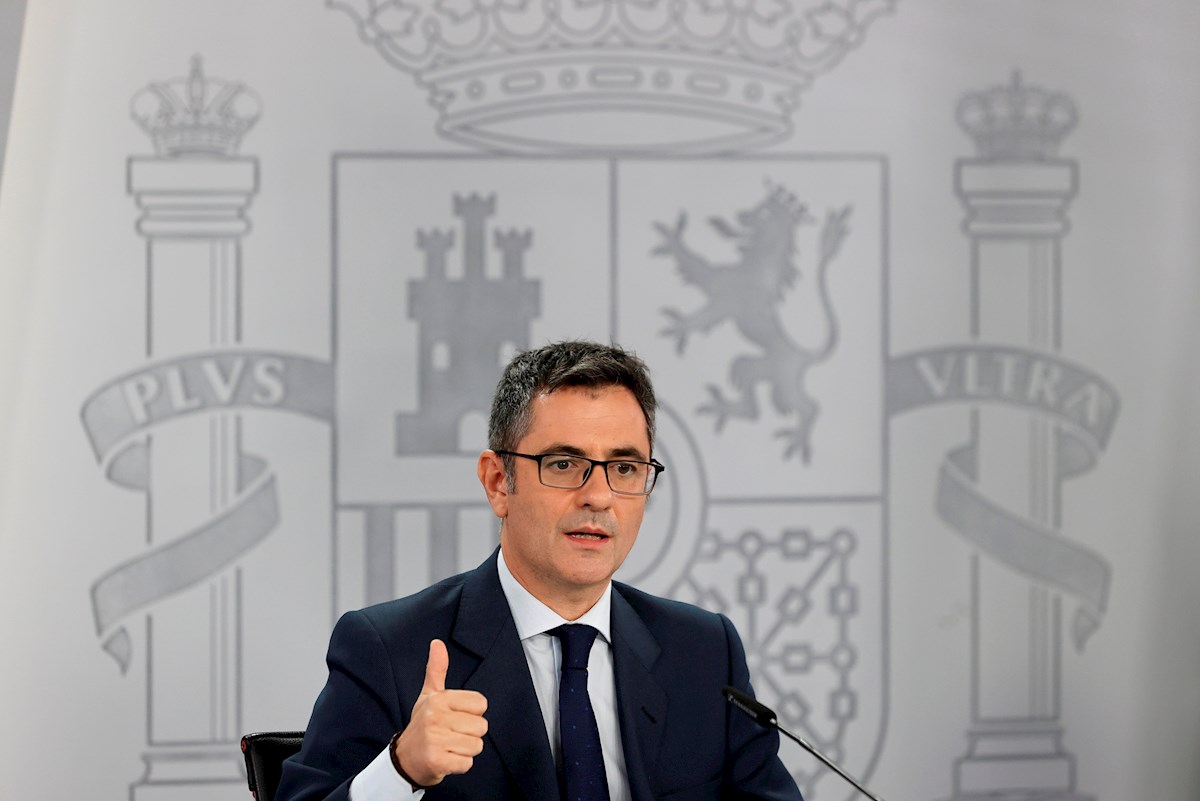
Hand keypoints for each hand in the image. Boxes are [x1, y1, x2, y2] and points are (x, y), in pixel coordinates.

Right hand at [393, 639, 488, 787]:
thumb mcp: (429, 696)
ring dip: (465, 751)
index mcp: (438, 699)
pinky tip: (446, 760)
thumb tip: (437, 642)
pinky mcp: (437, 762)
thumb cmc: (422, 725)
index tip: (454, 718)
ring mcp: (435, 740)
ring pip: (476, 746)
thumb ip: (437, 670)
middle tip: (451, 735)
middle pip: (481, 726)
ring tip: (448, 747)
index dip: (472, 713)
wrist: (403, 760)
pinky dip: (460, 765)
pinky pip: (467, 763)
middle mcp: (435, 717)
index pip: (481, 704)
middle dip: (470, 734)